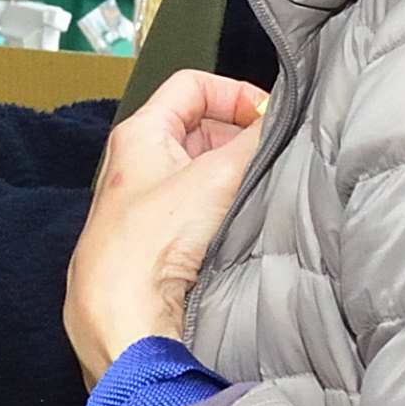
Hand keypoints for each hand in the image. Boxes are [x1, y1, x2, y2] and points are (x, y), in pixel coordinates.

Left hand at [59, 73, 268, 370]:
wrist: (122, 319)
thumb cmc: (147, 248)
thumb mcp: (216, 178)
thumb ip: (255, 141)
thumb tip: (282, 116)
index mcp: (139, 134)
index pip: (192, 85)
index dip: (234, 93)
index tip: (268, 118)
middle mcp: (136, 164)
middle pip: (199, 129)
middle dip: (239, 139)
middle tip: (270, 157)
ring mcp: (145, 204)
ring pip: (201, 173)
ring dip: (233, 178)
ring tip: (259, 192)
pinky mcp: (154, 241)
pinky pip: (197, 211)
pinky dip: (223, 211)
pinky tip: (242, 226)